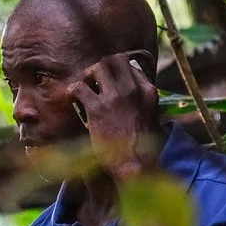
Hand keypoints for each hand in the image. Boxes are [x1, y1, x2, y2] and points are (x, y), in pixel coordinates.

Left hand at [73, 51, 161, 178]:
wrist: (135, 166)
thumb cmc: (144, 149)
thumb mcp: (153, 120)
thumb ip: (144, 103)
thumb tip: (134, 95)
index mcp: (148, 92)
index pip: (132, 66)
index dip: (119, 71)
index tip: (111, 81)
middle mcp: (133, 90)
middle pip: (116, 59)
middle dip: (103, 66)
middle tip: (95, 80)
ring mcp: (115, 97)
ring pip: (98, 67)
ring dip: (88, 75)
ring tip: (85, 88)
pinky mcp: (97, 108)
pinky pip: (79, 87)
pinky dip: (73, 91)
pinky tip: (73, 99)